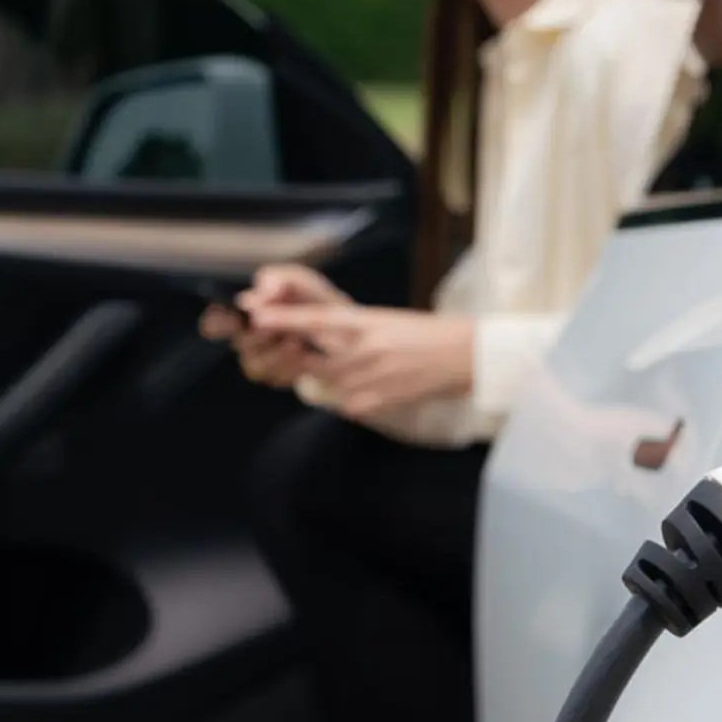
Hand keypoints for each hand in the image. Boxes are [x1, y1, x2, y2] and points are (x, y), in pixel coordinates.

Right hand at [197, 264, 348, 388]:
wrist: (358, 335)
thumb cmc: (324, 305)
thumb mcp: (307, 284)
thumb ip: (283, 279)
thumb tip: (256, 294)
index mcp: (253, 315)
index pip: (218, 323)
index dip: (217, 323)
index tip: (231, 318)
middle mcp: (255, 341)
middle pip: (240, 344)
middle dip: (254, 336)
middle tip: (268, 325)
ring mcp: (269, 363)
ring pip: (255, 366)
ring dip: (274, 355)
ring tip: (295, 342)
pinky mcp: (287, 380)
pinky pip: (278, 380)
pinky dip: (291, 368)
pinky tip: (307, 357)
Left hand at [248, 304, 474, 421]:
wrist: (465, 355)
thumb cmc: (427, 334)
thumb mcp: (385, 321)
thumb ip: (350, 330)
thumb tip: (316, 338)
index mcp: (364, 323)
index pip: (314, 320)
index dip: (282, 320)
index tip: (256, 316)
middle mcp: (362, 350)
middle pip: (310, 361)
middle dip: (299, 360)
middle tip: (305, 357)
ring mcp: (368, 379)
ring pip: (327, 384)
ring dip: (335, 379)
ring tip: (368, 370)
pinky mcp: (377, 402)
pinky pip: (348, 405)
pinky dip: (355, 398)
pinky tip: (379, 387)